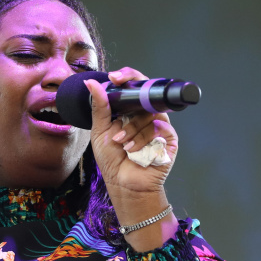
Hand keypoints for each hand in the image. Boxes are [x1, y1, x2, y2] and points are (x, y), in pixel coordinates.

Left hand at [85, 67, 177, 201]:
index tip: (114, 78)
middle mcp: (146, 115)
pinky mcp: (169, 138)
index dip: (127, 76)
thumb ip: (99, 106)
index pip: (134, 86)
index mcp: (131, 110)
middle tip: (118, 94)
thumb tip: (91, 83)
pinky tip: (133, 150)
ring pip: (149, 113)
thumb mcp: (100, 131)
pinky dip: (142, 138)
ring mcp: (159, 125)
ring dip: (131, 128)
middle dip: (131, 96)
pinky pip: (159, 127)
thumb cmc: (112, 160)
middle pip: (145, 93)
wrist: (124, 184)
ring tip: (121, 143)